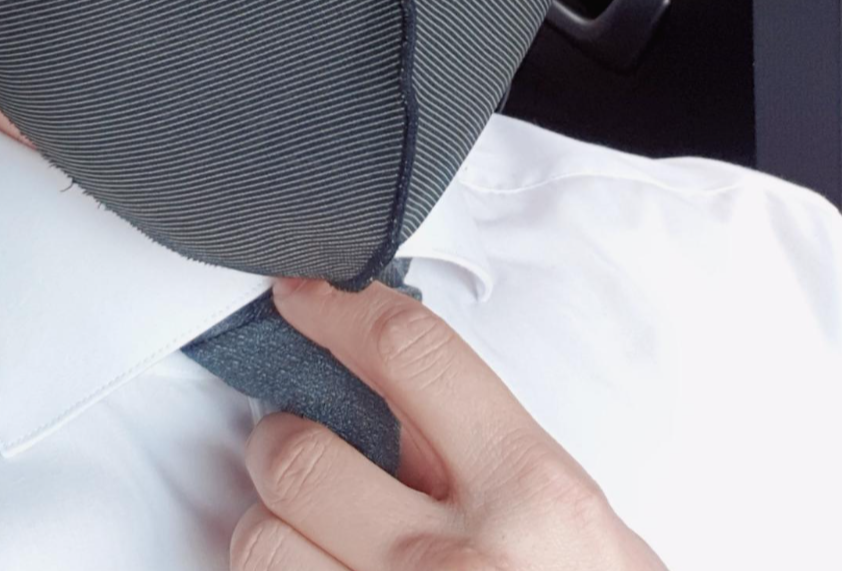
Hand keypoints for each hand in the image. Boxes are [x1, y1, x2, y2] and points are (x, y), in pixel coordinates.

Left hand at [230, 276, 666, 569]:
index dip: (340, 307)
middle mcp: (459, 559)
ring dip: (275, 529)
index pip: (413, 353)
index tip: (305, 296)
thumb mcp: (578, 527)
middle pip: (301, 449)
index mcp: (533, 494)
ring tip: (313, 539)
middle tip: (303, 449)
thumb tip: (389, 392)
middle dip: (285, 440)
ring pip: (262, 538)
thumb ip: (492, 456)